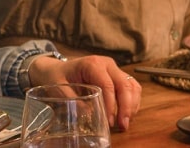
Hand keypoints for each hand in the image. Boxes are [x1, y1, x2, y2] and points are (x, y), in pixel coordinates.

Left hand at [28, 54, 142, 131]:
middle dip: (126, 106)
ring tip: (125, 122)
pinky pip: (132, 87)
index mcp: (93, 64)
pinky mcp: (117, 75)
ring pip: (132, 85)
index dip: (111, 104)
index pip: (108, 85)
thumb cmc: (57, 76)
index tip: (109, 121)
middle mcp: (107, 64)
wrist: (56, 68)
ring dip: (132, 105)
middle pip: (124, 84)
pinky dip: (133, 101)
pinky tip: (127, 113)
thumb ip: (73, 100)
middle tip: (122, 125)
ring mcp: (114, 69)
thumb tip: (89, 114)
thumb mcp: (59, 88)